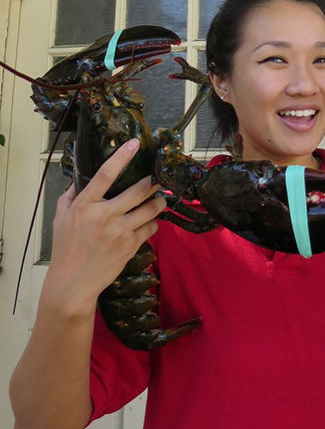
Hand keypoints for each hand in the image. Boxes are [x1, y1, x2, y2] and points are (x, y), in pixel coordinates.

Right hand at [43, 139, 165, 316]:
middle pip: (139, 190)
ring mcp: (120, 231)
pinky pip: (150, 228)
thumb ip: (69, 197)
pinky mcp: (130, 245)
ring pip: (151, 208)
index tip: (134, 143)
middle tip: (159, 177)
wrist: (72, 284)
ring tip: (159, 198)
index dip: (121, 156)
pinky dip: (152, 223)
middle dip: (153, 181)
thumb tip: (78, 180)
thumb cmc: (65, 250)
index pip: (106, 174)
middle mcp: (105, 215)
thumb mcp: (60, 219)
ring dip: (158, 201)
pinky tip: (148, 222)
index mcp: (85, 205)